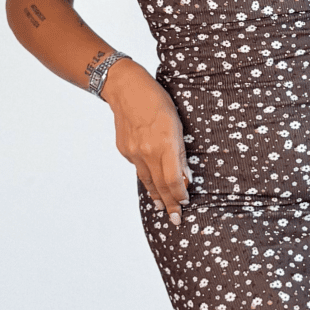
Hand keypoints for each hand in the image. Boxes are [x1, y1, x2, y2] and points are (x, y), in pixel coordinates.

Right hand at [104, 62, 189, 221]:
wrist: (125, 89)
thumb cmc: (157, 101)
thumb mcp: (176, 123)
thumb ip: (179, 152)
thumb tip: (186, 177)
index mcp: (163, 144)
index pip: (173, 180)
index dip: (180, 194)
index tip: (185, 203)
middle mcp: (146, 152)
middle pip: (160, 185)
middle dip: (169, 204)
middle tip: (175, 220)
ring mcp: (132, 152)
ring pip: (147, 180)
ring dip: (156, 196)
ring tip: (162, 207)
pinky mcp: (124, 150)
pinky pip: (138, 168)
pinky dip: (147, 176)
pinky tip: (152, 182)